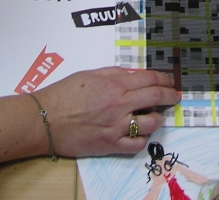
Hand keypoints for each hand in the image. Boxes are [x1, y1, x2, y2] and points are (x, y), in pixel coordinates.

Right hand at [35, 68, 178, 155]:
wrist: (45, 118)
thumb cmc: (64, 94)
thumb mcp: (90, 75)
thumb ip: (114, 74)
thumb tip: (133, 75)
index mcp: (115, 84)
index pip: (149, 79)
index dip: (164, 79)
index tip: (169, 81)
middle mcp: (120, 104)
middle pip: (155, 98)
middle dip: (169, 96)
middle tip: (174, 96)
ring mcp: (116, 126)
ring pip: (150, 123)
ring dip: (156, 118)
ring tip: (153, 116)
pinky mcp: (109, 144)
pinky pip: (136, 144)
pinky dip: (141, 139)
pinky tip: (138, 133)